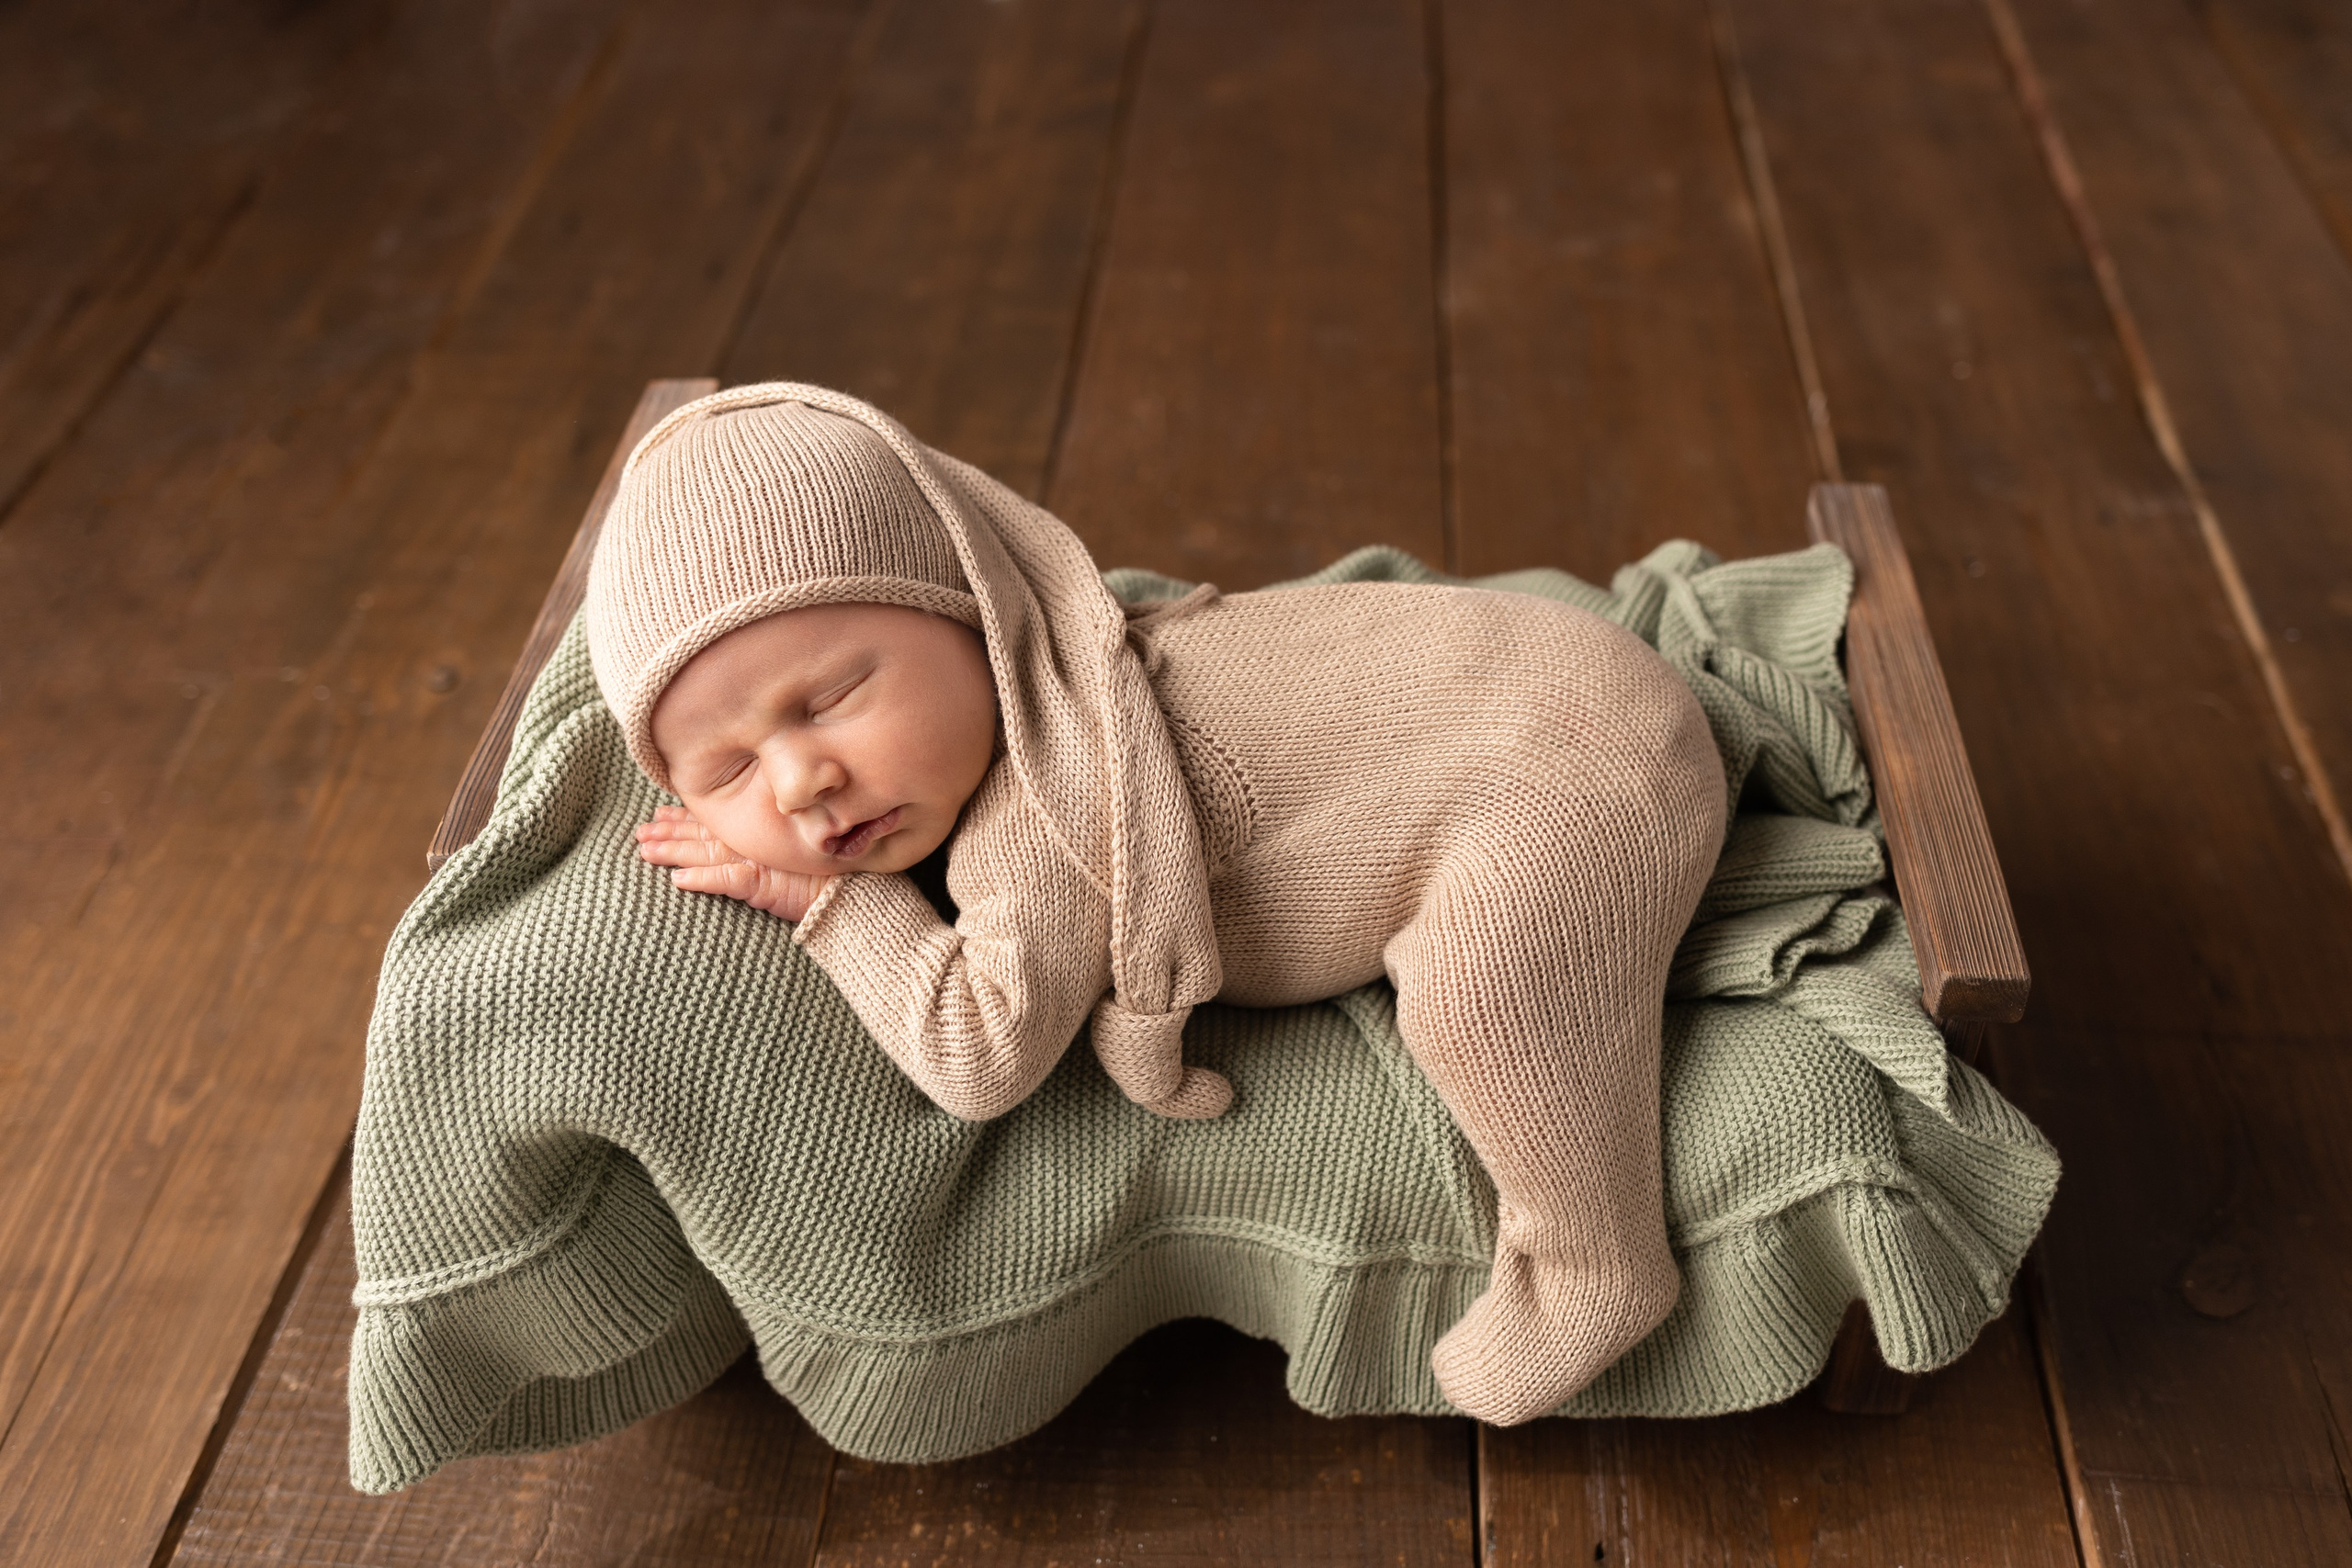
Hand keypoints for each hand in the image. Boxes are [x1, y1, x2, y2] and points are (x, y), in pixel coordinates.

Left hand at [634, 804, 829, 921]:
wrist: (851, 892)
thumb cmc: (826, 868)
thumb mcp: (792, 848)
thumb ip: (766, 838)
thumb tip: (737, 834)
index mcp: (758, 831)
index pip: (715, 820)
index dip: (685, 816)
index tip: (659, 811)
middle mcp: (754, 841)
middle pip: (703, 833)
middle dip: (668, 831)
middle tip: (641, 832)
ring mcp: (757, 861)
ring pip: (705, 852)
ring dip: (674, 852)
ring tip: (646, 853)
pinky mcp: (762, 883)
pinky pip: (725, 880)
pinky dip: (701, 879)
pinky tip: (678, 881)